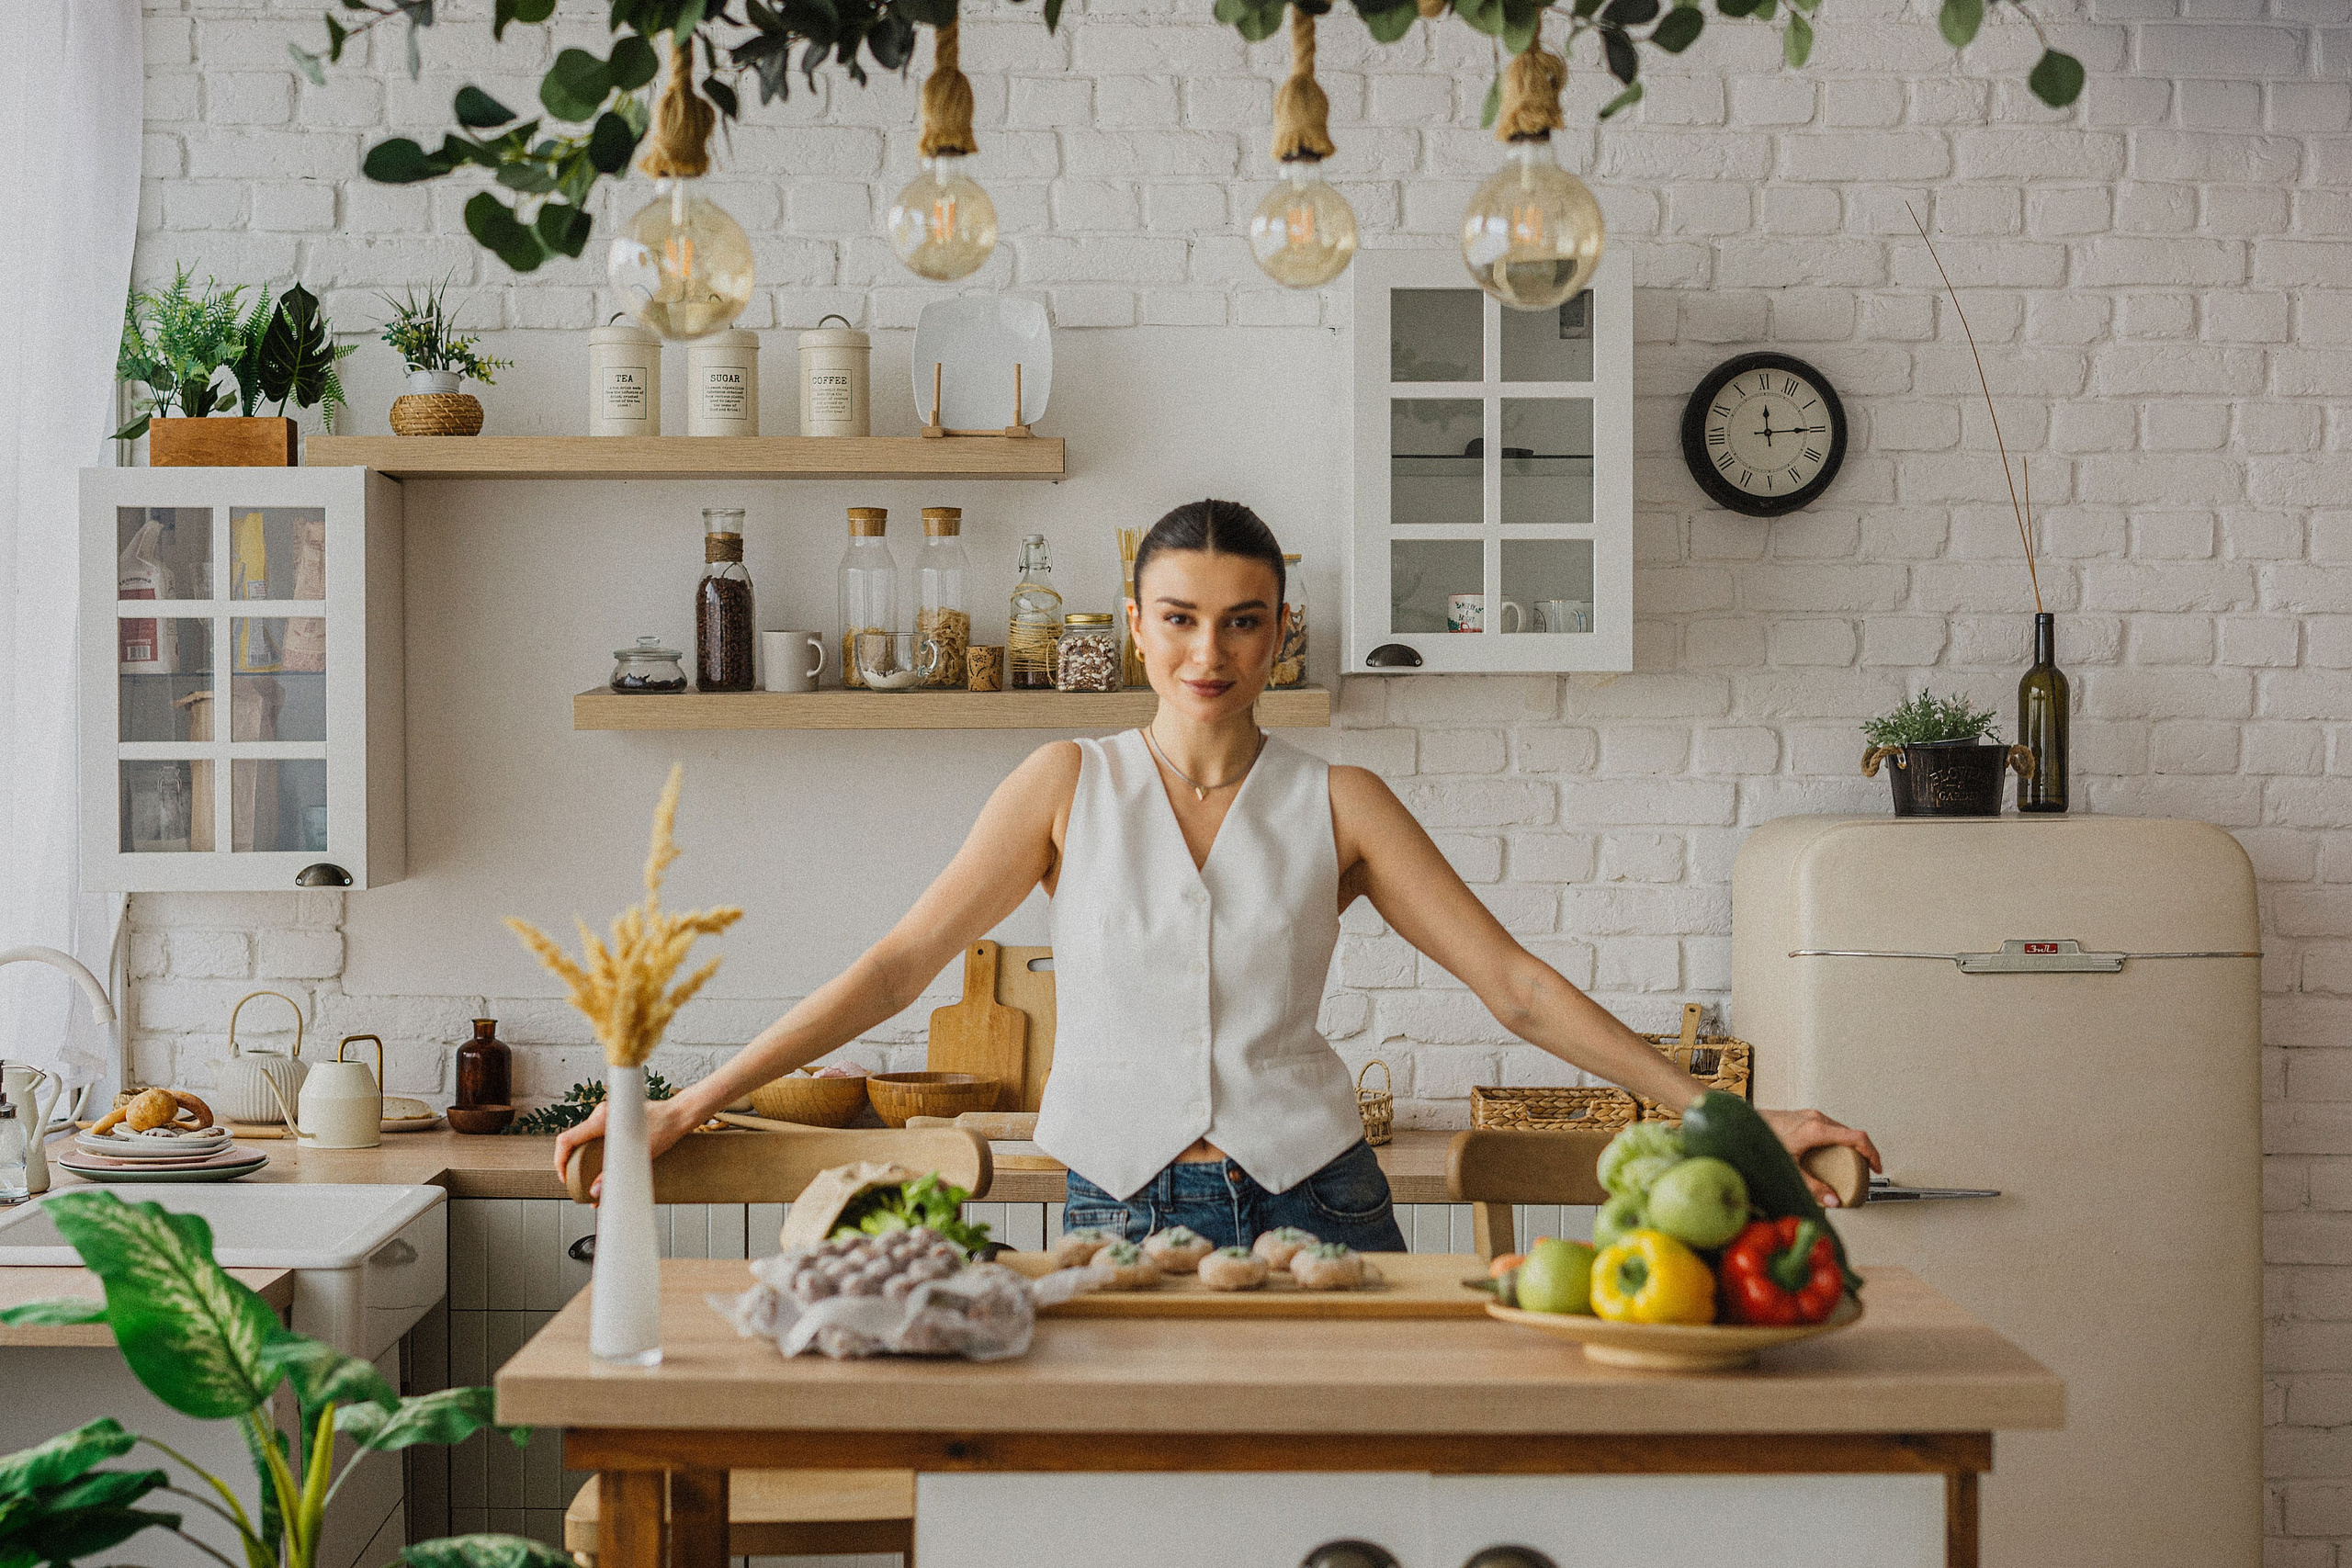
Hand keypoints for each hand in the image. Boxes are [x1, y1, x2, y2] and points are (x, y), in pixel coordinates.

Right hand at [550, 1094, 707, 1200]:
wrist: (679, 1115)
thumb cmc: (664, 1129)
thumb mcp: (638, 1156)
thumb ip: (614, 1174)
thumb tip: (595, 1192)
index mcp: (602, 1120)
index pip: (566, 1140)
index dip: (559, 1161)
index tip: (564, 1178)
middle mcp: (601, 1115)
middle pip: (573, 1141)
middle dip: (571, 1164)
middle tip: (578, 1185)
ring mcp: (606, 1115)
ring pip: (584, 1139)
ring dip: (583, 1159)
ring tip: (590, 1180)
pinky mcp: (613, 1119)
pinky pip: (595, 1136)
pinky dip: (593, 1152)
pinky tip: (601, 1168)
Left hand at [1758, 1106, 1882, 1206]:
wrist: (1743, 1123)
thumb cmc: (1763, 1141)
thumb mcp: (1791, 1168)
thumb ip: (1813, 1186)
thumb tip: (1834, 1201)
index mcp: (1817, 1129)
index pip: (1857, 1137)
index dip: (1873, 1153)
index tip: (1877, 1168)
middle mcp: (1816, 1119)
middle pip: (1851, 1134)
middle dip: (1862, 1154)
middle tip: (1863, 1173)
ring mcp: (1811, 1116)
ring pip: (1841, 1130)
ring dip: (1849, 1148)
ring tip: (1848, 1167)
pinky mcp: (1805, 1117)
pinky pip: (1830, 1129)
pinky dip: (1837, 1142)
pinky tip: (1830, 1157)